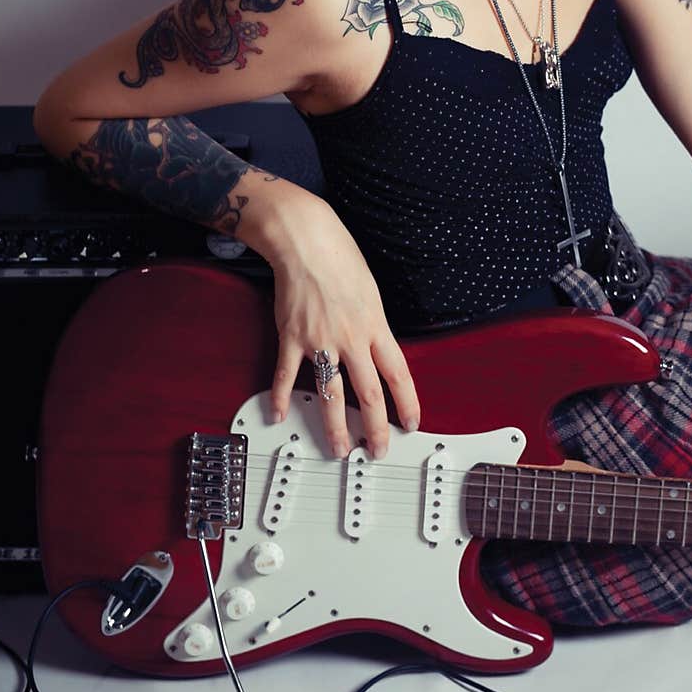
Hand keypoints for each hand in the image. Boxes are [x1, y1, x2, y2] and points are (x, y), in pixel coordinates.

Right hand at [267, 190, 419, 458]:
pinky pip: (285, 375)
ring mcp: (320, 340)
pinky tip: (279, 415)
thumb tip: (378, 355)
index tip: (412, 423)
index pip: (398, 374)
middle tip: (377, 449)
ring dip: (335, 426)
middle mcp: (351, 338)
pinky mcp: (292, 337)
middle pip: (369, 394)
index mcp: (375, 327)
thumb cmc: (341, 260)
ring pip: (331, 394)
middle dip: (375, 427)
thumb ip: (374, 327)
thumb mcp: (371, 294)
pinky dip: (281, 397)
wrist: (307, 242)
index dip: (408, 403)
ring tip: (338, 449)